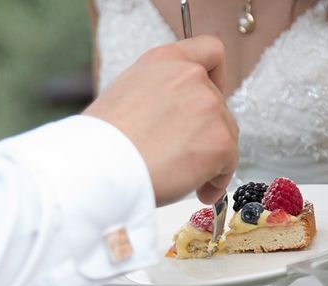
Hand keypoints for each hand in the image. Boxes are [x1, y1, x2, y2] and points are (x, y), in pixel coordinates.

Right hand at [83, 35, 237, 205]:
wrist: (98, 169)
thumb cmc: (101, 143)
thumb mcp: (124, 97)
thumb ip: (158, 96)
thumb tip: (174, 118)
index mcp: (163, 61)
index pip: (210, 52)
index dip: (216, 77)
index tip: (209, 99)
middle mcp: (190, 76)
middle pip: (219, 103)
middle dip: (206, 131)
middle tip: (185, 156)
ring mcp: (209, 107)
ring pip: (226, 134)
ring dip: (211, 158)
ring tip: (185, 179)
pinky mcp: (220, 140)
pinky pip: (230, 164)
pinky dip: (217, 181)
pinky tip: (199, 191)